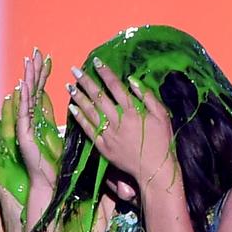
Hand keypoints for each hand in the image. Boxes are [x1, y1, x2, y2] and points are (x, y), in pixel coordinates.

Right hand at [16, 49, 61, 191]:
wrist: (48, 180)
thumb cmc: (56, 163)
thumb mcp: (65, 137)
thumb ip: (68, 122)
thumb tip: (79, 108)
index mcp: (41, 118)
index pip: (42, 91)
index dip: (44, 74)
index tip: (46, 58)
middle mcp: (31, 119)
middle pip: (33, 89)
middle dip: (34, 70)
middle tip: (35, 52)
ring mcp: (26, 125)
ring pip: (27, 97)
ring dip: (27, 79)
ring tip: (28, 62)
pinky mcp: (24, 134)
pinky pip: (23, 113)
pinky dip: (23, 100)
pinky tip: (23, 86)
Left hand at [67, 58, 175, 188]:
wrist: (155, 170)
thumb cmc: (162, 141)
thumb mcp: (162, 116)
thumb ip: (147, 97)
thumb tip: (131, 80)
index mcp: (132, 111)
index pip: (115, 87)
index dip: (105, 73)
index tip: (95, 62)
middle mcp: (118, 120)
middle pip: (98, 97)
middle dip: (85, 82)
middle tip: (74, 70)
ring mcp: (108, 134)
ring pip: (90, 112)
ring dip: (78, 97)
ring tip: (69, 86)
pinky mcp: (103, 147)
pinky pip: (89, 130)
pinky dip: (80, 119)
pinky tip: (72, 108)